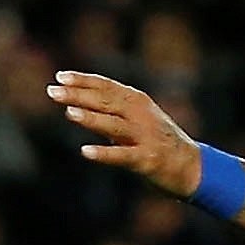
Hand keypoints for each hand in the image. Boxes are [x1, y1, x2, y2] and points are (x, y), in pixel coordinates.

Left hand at [49, 71, 201, 194]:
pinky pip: (122, 156)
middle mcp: (140, 114)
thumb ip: (109, 112)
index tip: (60, 77)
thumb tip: (74, 107)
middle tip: (52, 91)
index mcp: (137, 101)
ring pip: (113, 125)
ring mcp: (145, 136)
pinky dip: (104, 153)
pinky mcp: (147, 159)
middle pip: (106, 102)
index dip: (83, 80)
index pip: (106, 86)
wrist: (191, 167)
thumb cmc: (157, 142)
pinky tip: (85, 151)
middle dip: (78, 95)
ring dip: (91, 118)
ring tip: (68, 113)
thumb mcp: (136, 119)